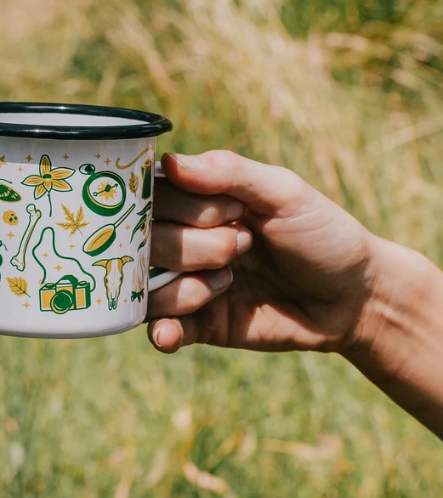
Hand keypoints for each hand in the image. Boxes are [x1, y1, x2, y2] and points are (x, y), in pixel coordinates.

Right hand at [147, 151, 375, 354]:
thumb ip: (230, 173)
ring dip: (183, 287)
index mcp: (196, 200)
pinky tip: (172, 333)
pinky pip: (157, 327)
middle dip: (193, 246)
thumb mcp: (285, 193)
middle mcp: (181, 238)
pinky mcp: (196, 323)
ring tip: (226, 284)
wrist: (353, 299)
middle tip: (243, 247)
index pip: (150, 194)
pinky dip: (161, 330)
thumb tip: (169, 163)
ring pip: (144, 284)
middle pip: (143, 240)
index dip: (180, 205)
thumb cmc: (322, 234)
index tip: (230, 210)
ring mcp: (185, 281)